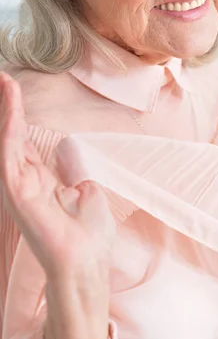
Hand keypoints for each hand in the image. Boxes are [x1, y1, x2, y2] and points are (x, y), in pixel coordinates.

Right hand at [0, 71, 115, 280]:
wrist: (86, 260)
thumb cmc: (89, 233)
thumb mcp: (87, 189)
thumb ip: (74, 166)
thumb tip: (71, 149)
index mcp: (43, 179)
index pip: (27, 140)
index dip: (21, 116)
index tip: (16, 91)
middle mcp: (27, 179)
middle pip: (14, 135)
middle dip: (9, 107)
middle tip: (3, 78)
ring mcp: (19, 185)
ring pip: (9, 140)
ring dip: (7, 111)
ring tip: (5, 83)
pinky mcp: (16, 192)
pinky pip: (10, 156)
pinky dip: (10, 131)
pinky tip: (11, 112)